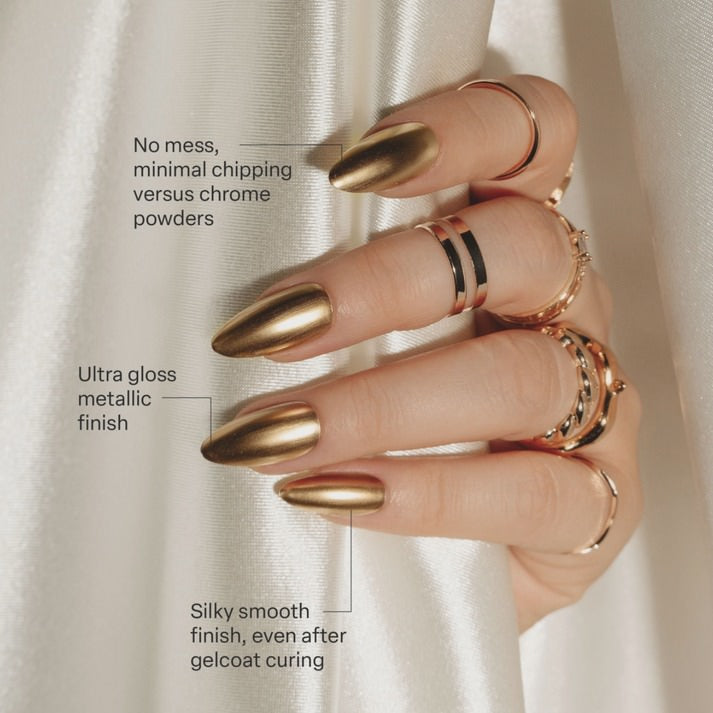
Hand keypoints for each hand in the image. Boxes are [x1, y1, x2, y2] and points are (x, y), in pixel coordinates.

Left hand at [202, 75, 641, 631]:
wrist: (476, 543)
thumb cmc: (416, 419)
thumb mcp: (384, 340)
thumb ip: (343, 306)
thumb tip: (232, 308)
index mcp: (525, 243)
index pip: (533, 137)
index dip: (461, 130)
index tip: (351, 167)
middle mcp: (571, 308)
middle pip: (521, 250)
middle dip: (388, 285)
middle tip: (276, 325)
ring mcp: (595, 405)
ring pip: (521, 377)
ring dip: (384, 403)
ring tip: (280, 432)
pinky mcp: (598, 501)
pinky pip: (529, 492)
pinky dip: (425, 493)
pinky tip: (338, 493)